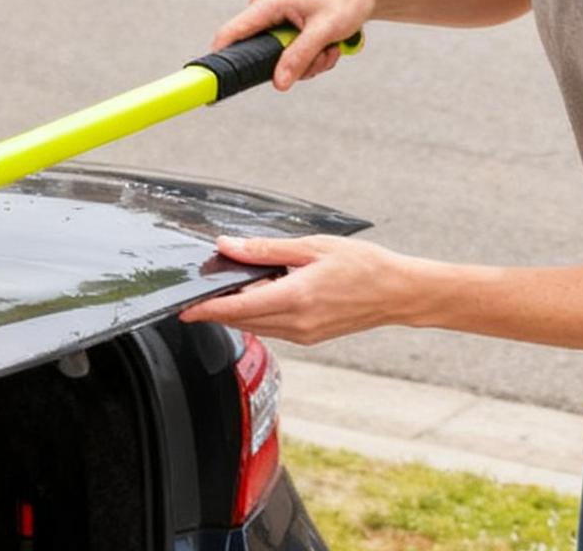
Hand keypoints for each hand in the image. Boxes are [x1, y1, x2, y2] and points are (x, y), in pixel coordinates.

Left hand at [180, 234, 425, 343]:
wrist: (398, 292)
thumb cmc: (362, 264)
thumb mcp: (311, 247)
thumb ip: (266, 249)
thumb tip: (228, 246)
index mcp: (296, 298)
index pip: (238, 308)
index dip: (207, 310)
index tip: (183, 309)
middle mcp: (298, 323)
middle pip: (241, 320)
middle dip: (215, 311)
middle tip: (194, 297)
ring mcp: (304, 334)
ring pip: (255, 326)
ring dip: (235, 313)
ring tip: (221, 293)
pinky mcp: (310, 337)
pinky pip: (273, 328)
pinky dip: (257, 315)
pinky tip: (256, 297)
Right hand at [213, 0, 376, 89]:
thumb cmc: (348, 1)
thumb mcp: (325, 32)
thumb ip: (299, 58)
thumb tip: (278, 84)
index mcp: (268, 1)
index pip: (231, 33)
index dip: (222, 58)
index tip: (220, 79)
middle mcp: (264, 4)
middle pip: (260, 51)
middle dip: (293, 63)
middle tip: (322, 58)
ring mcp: (273, 12)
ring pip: (277, 54)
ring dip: (306, 61)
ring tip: (330, 48)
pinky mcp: (283, 19)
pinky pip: (286, 48)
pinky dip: (308, 54)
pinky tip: (327, 44)